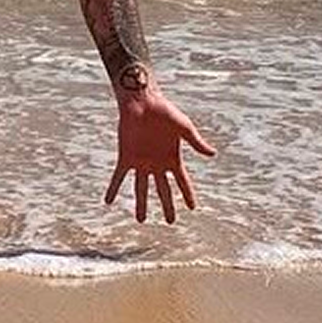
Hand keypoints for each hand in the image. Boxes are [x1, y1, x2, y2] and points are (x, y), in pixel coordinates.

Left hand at [105, 86, 215, 223]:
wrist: (142, 101)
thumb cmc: (165, 111)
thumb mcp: (184, 127)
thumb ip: (196, 142)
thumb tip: (213, 154)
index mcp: (172, 158)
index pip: (182, 182)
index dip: (188, 195)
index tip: (192, 208)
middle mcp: (157, 163)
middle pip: (163, 190)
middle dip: (167, 206)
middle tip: (170, 222)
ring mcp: (141, 161)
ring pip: (141, 188)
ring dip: (140, 204)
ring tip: (141, 220)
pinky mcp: (126, 156)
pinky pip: (119, 176)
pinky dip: (113, 188)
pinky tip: (108, 201)